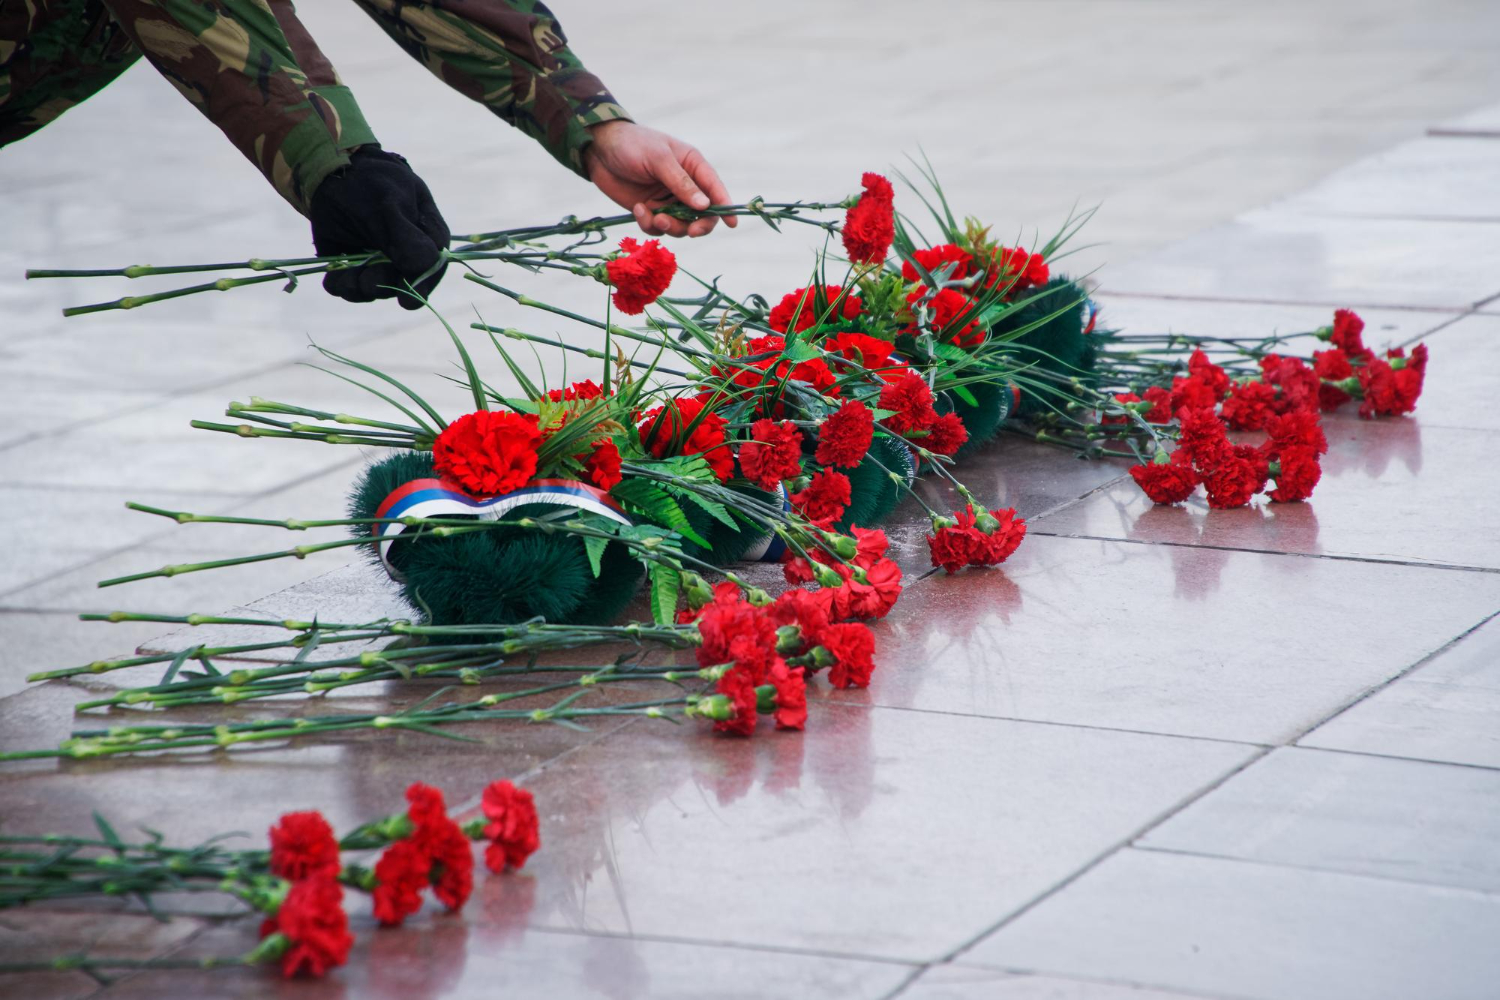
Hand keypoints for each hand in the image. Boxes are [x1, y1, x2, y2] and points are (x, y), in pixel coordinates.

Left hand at [309, 148, 449, 308]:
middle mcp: (406, 255)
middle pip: (401, 284)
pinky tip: (333, 278)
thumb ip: (407, 237)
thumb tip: (426, 266)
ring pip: (373, 288)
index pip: (433, 268)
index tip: (406, 299)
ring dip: (358, 287)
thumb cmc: (371, 182)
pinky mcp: (352, 267)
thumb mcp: (389, 204)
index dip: (421, 284)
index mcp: (428, 237)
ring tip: (344, 280)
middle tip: (366, 283)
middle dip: (383, 286)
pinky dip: (339, 284)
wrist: (332, 171)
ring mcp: (379, 263)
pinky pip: (347, 286)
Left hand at [583, 121, 736, 237]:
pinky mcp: (650, 210)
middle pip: (702, 215)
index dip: (726, 207)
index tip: (731, 223)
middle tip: (689, 232)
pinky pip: (657, 227)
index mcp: (693, 166)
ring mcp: (667, 200)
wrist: (598, 149)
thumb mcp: (658, 159)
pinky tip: (638, 209)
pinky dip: (649, 224)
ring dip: (669, 226)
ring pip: (680, 226)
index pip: (715, 189)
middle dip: (697, 226)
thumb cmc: (632, 145)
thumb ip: (681, 182)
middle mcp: (684, 186)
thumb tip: (704, 205)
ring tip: (655, 216)